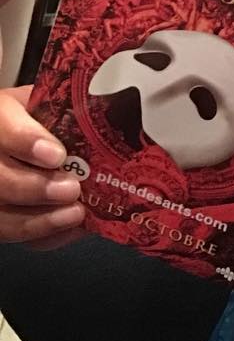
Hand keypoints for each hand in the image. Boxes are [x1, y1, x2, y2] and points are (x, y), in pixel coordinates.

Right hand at [0, 86, 83, 247]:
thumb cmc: (50, 117)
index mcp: (1, 115)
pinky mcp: (2, 214)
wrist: (32, 135)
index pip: (2, 125)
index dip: (26, 141)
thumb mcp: (58, 104)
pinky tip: (72, 228)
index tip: (57, 155)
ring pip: (0, 213)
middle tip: (72, 189)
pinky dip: (45, 236)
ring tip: (75, 214)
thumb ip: (74, 111)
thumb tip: (114, 116)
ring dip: (38, 220)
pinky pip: (13, 234)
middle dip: (35, 188)